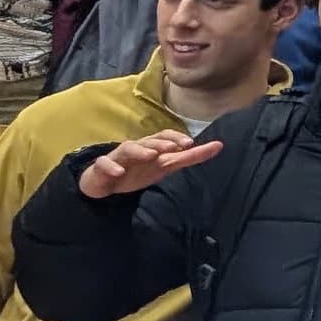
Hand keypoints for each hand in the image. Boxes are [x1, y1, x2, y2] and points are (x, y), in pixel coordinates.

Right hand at [78, 128, 225, 200]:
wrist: (106, 183)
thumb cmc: (139, 170)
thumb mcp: (167, 165)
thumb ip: (191, 157)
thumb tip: (219, 145)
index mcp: (151, 146)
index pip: (165, 136)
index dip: (176, 137)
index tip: (191, 143)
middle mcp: (136, 148)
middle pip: (148, 140)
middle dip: (160, 143)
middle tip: (172, 148)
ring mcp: (118, 157)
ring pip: (127, 148)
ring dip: (139, 150)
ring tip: (150, 155)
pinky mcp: (101, 167)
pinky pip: (104, 164)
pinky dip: (111, 167)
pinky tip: (119, 172)